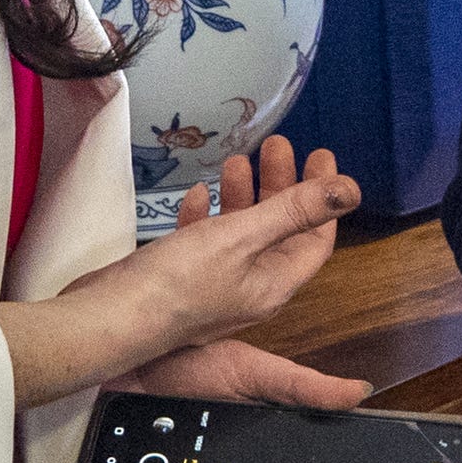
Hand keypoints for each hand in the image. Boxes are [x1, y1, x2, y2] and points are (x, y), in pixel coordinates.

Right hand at [0, 138, 356, 409]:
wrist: (110, 318)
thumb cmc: (178, 282)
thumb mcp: (242, 237)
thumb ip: (295, 211)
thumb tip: (350, 190)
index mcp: (274, 283)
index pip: (315, 238)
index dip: (324, 199)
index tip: (321, 156)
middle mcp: (251, 288)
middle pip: (279, 230)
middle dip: (282, 185)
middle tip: (277, 144)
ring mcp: (215, 285)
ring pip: (241, 232)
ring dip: (244, 195)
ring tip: (236, 159)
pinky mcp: (182, 279)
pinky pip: (205, 242)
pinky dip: (206, 215)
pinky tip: (195, 193)